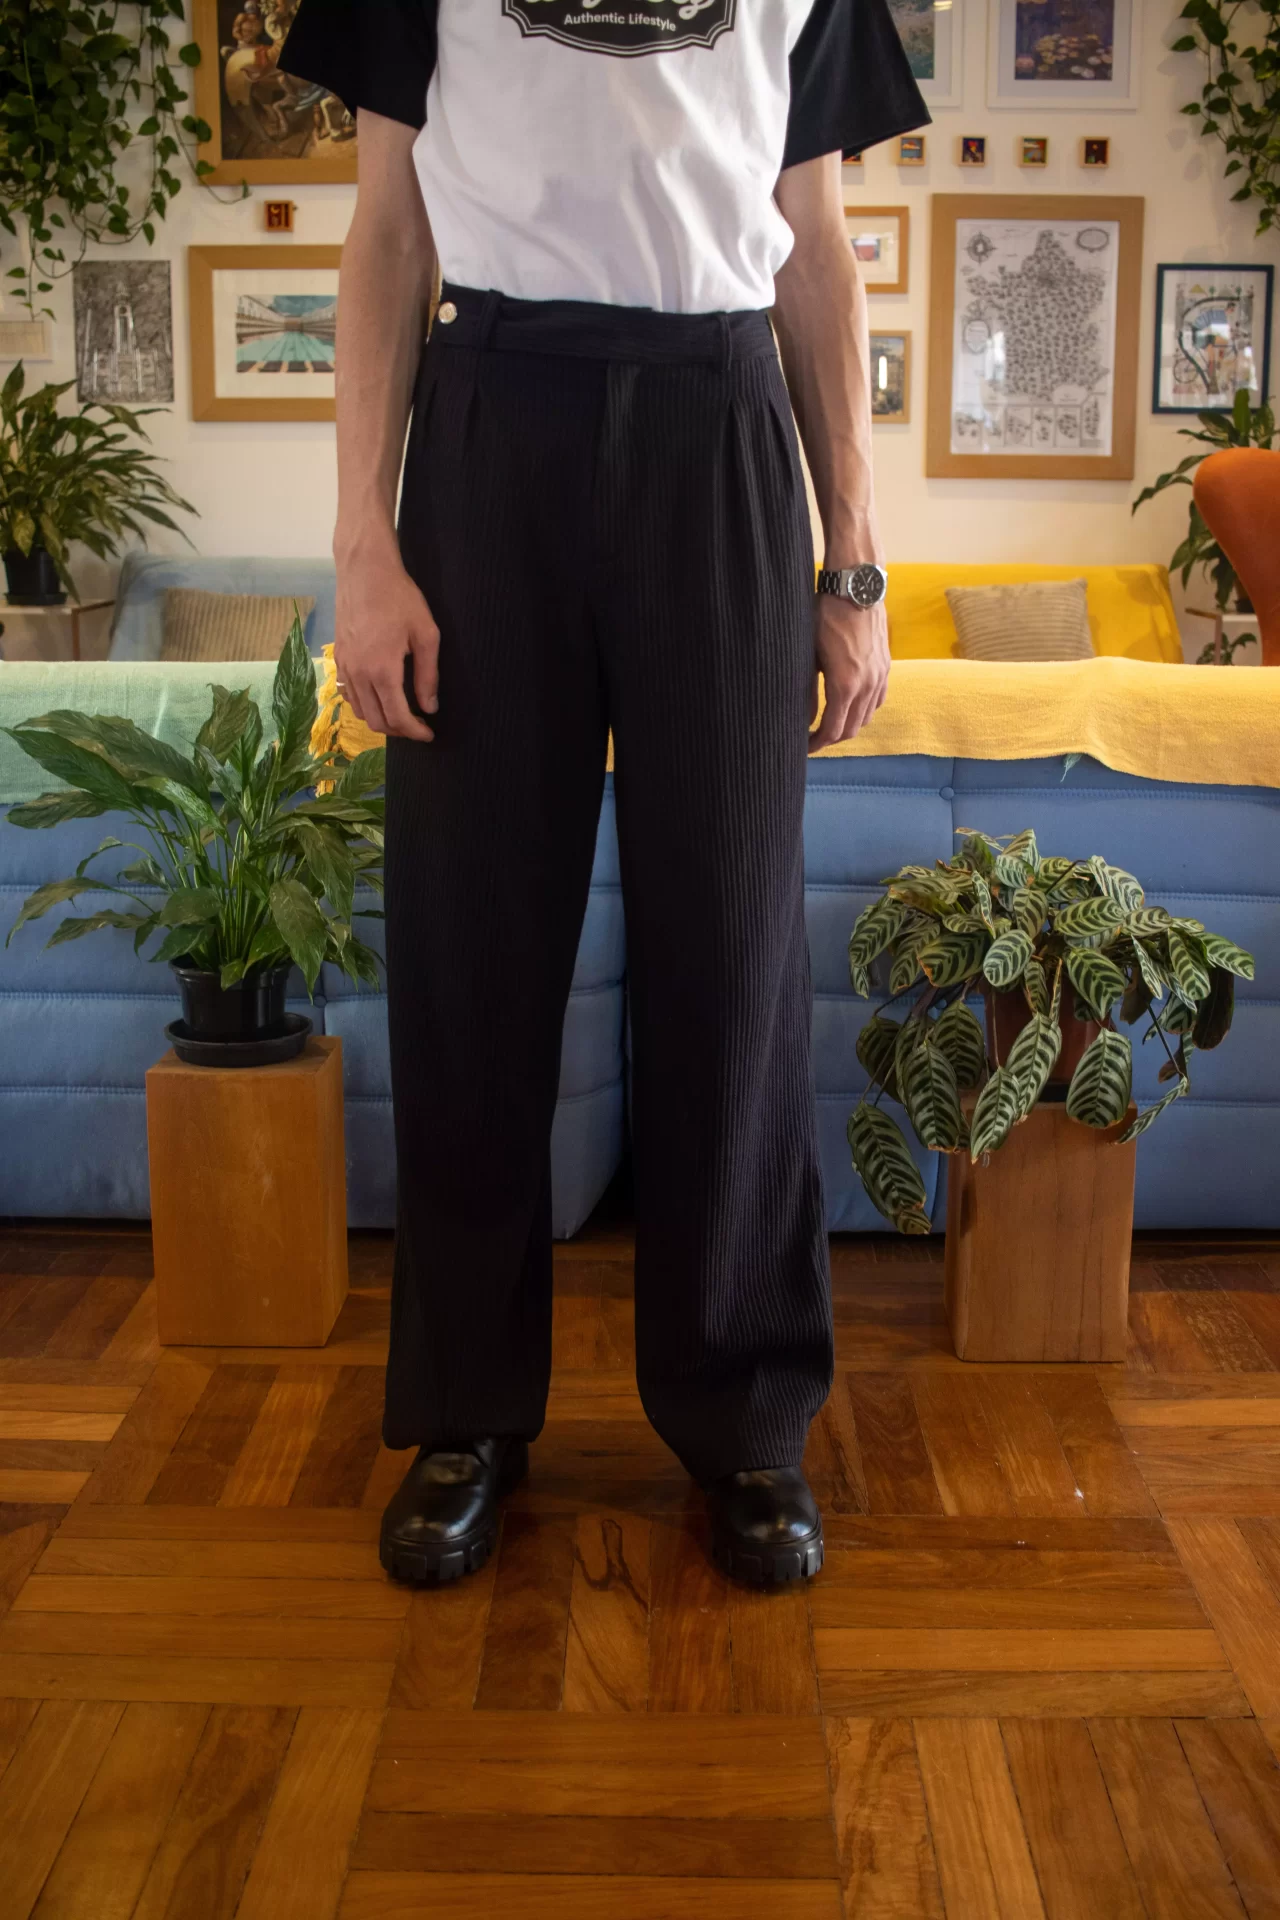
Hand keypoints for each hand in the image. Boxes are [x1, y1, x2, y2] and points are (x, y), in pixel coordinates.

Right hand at [333, 536, 438, 742]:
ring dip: (382, 719)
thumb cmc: (399, 598)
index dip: (415, 732)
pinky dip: (365, 705)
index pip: (397, 717)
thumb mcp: (426, 634)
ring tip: (402, 713)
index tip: (429, 734)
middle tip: (418, 726)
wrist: (364, 571)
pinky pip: (349, 694)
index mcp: (382, 670)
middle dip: (399, 730)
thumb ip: (428, 675)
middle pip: (376, 721)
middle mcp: (358, 674)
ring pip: (361, 711)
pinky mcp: (338, 658)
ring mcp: (344, 667)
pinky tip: (380, 696)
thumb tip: (429, 707)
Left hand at [808, 595, 889, 752]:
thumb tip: (805, 716)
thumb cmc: (826, 614)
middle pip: (851, 729)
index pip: (833, 731)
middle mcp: (867, 686)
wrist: (856, 586)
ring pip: (866, 717)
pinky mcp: (886, 666)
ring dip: (848, 725)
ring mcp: (880, 676)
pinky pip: (878, 700)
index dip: (817, 744)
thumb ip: (808, 689)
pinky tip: (851, 705)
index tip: (804, 747)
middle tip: (813, 739)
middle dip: (831, 739)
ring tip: (830, 723)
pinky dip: (864, 710)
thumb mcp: (809, 653)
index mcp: (845, 685)